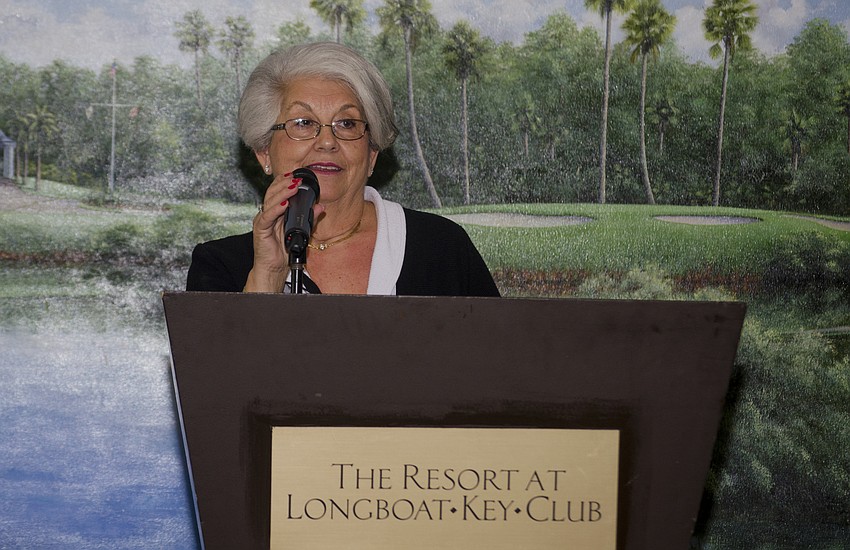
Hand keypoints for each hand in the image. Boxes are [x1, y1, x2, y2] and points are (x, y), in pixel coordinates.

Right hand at [244, 172, 324, 291]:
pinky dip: (276, 209)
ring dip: (282, 193)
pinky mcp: (261, 230)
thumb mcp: (301, 232)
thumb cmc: (284, 250)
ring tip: (293, 186)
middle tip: (296, 178)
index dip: (284, 182)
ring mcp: (263, 221)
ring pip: (269, 201)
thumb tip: (321, 207)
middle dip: (284, 184)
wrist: (274, 268)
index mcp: (276, 212)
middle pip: (272, 193)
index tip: (295, 175)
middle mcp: (268, 214)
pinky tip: (284, 204)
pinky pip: (267, 217)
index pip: (277, 192)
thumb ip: (310, 219)